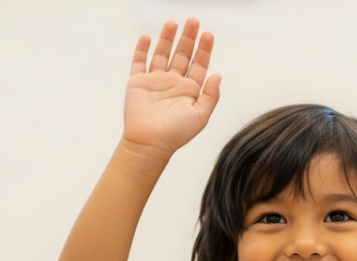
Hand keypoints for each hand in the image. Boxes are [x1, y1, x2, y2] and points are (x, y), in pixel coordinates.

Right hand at [122, 18, 220, 157]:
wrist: (150, 143)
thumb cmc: (177, 134)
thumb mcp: (201, 116)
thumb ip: (211, 96)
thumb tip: (218, 75)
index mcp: (190, 91)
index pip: (199, 64)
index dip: (204, 49)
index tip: (208, 34)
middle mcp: (173, 83)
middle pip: (182, 55)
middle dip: (188, 38)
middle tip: (193, 21)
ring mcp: (155, 81)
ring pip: (162, 54)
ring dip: (167, 38)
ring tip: (172, 23)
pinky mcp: (137, 82)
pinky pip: (139, 62)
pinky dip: (142, 49)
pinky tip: (148, 37)